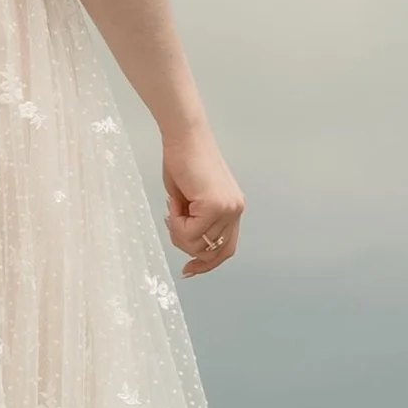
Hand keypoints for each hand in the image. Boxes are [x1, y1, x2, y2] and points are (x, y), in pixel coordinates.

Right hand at [163, 129, 244, 280]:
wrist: (183, 137)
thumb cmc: (182, 162)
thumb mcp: (191, 200)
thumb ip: (196, 222)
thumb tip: (190, 246)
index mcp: (233, 209)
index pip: (226, 249)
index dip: (207, 264)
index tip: (188, 270)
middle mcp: (235, 210)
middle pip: (210, 251)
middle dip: (184, 243)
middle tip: (171, 217)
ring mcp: (228, 208)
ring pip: (197, 244)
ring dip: (178, 230)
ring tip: (174, 205)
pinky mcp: (214, 205)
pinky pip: (189, 232)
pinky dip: (175, 220)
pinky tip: (174, 200)